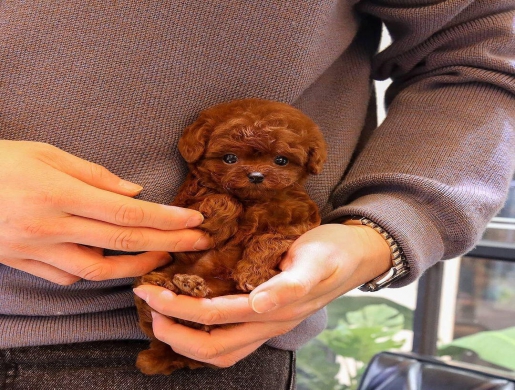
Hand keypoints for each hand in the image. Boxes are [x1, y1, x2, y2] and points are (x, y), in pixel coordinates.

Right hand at [0, 140, 209, 284]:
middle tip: (199, 242)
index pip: (127, 211)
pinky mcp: (24, 264)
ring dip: (138, 267)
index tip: (194, 220)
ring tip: (164, 257)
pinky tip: (116, 264)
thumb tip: (135, 192)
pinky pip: (69, 277)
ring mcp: (36, 250)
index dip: (166, 219)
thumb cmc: (0, 161)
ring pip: (99, 270)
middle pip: (123, 241)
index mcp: (59, 193)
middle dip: (168, 243)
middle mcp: (50, 227)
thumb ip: (94, 174)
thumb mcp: (46, 153)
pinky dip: (98, 273)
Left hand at [133, 223, 390, 366]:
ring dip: (186, 341)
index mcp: (277, 309)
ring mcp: (269, 326)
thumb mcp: (317, 261)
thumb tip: (260, 304)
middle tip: (148, 305)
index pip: (216, 317)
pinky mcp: (268, 320)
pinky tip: (188, 319)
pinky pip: (231, 342)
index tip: (152, 292)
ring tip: (161, 318)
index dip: (180, 309)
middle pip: (213, 346)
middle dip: (174, 331)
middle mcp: (269, 324)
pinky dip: (204, 336)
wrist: (356, 256)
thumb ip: (292, 285)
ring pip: (221, 353)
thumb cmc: (335, 252)